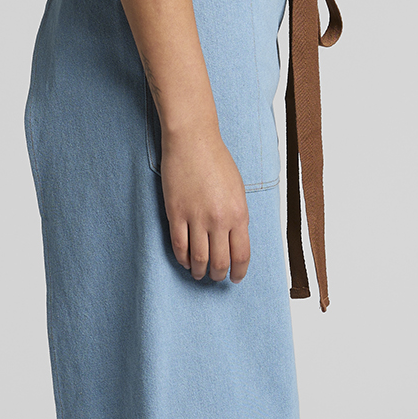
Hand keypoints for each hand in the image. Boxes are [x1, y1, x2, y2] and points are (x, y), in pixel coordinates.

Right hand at [157, 126, 250, 282]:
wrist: (193, 141)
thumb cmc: (216, 160)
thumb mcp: (238, 190)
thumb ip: (237, 216)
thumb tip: (233, 239)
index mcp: (239, 213)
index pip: (241, 254)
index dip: (239, 271)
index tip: (236, 278)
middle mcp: (219, 219)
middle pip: (220, 261)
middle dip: (218, 274)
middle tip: (216, 277)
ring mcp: (196, 217)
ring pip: (198, 258)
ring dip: (200, 271)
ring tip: (199, 274)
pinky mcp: (176, 213)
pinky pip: (179, 245)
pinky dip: (183, 258)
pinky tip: (185, 261)